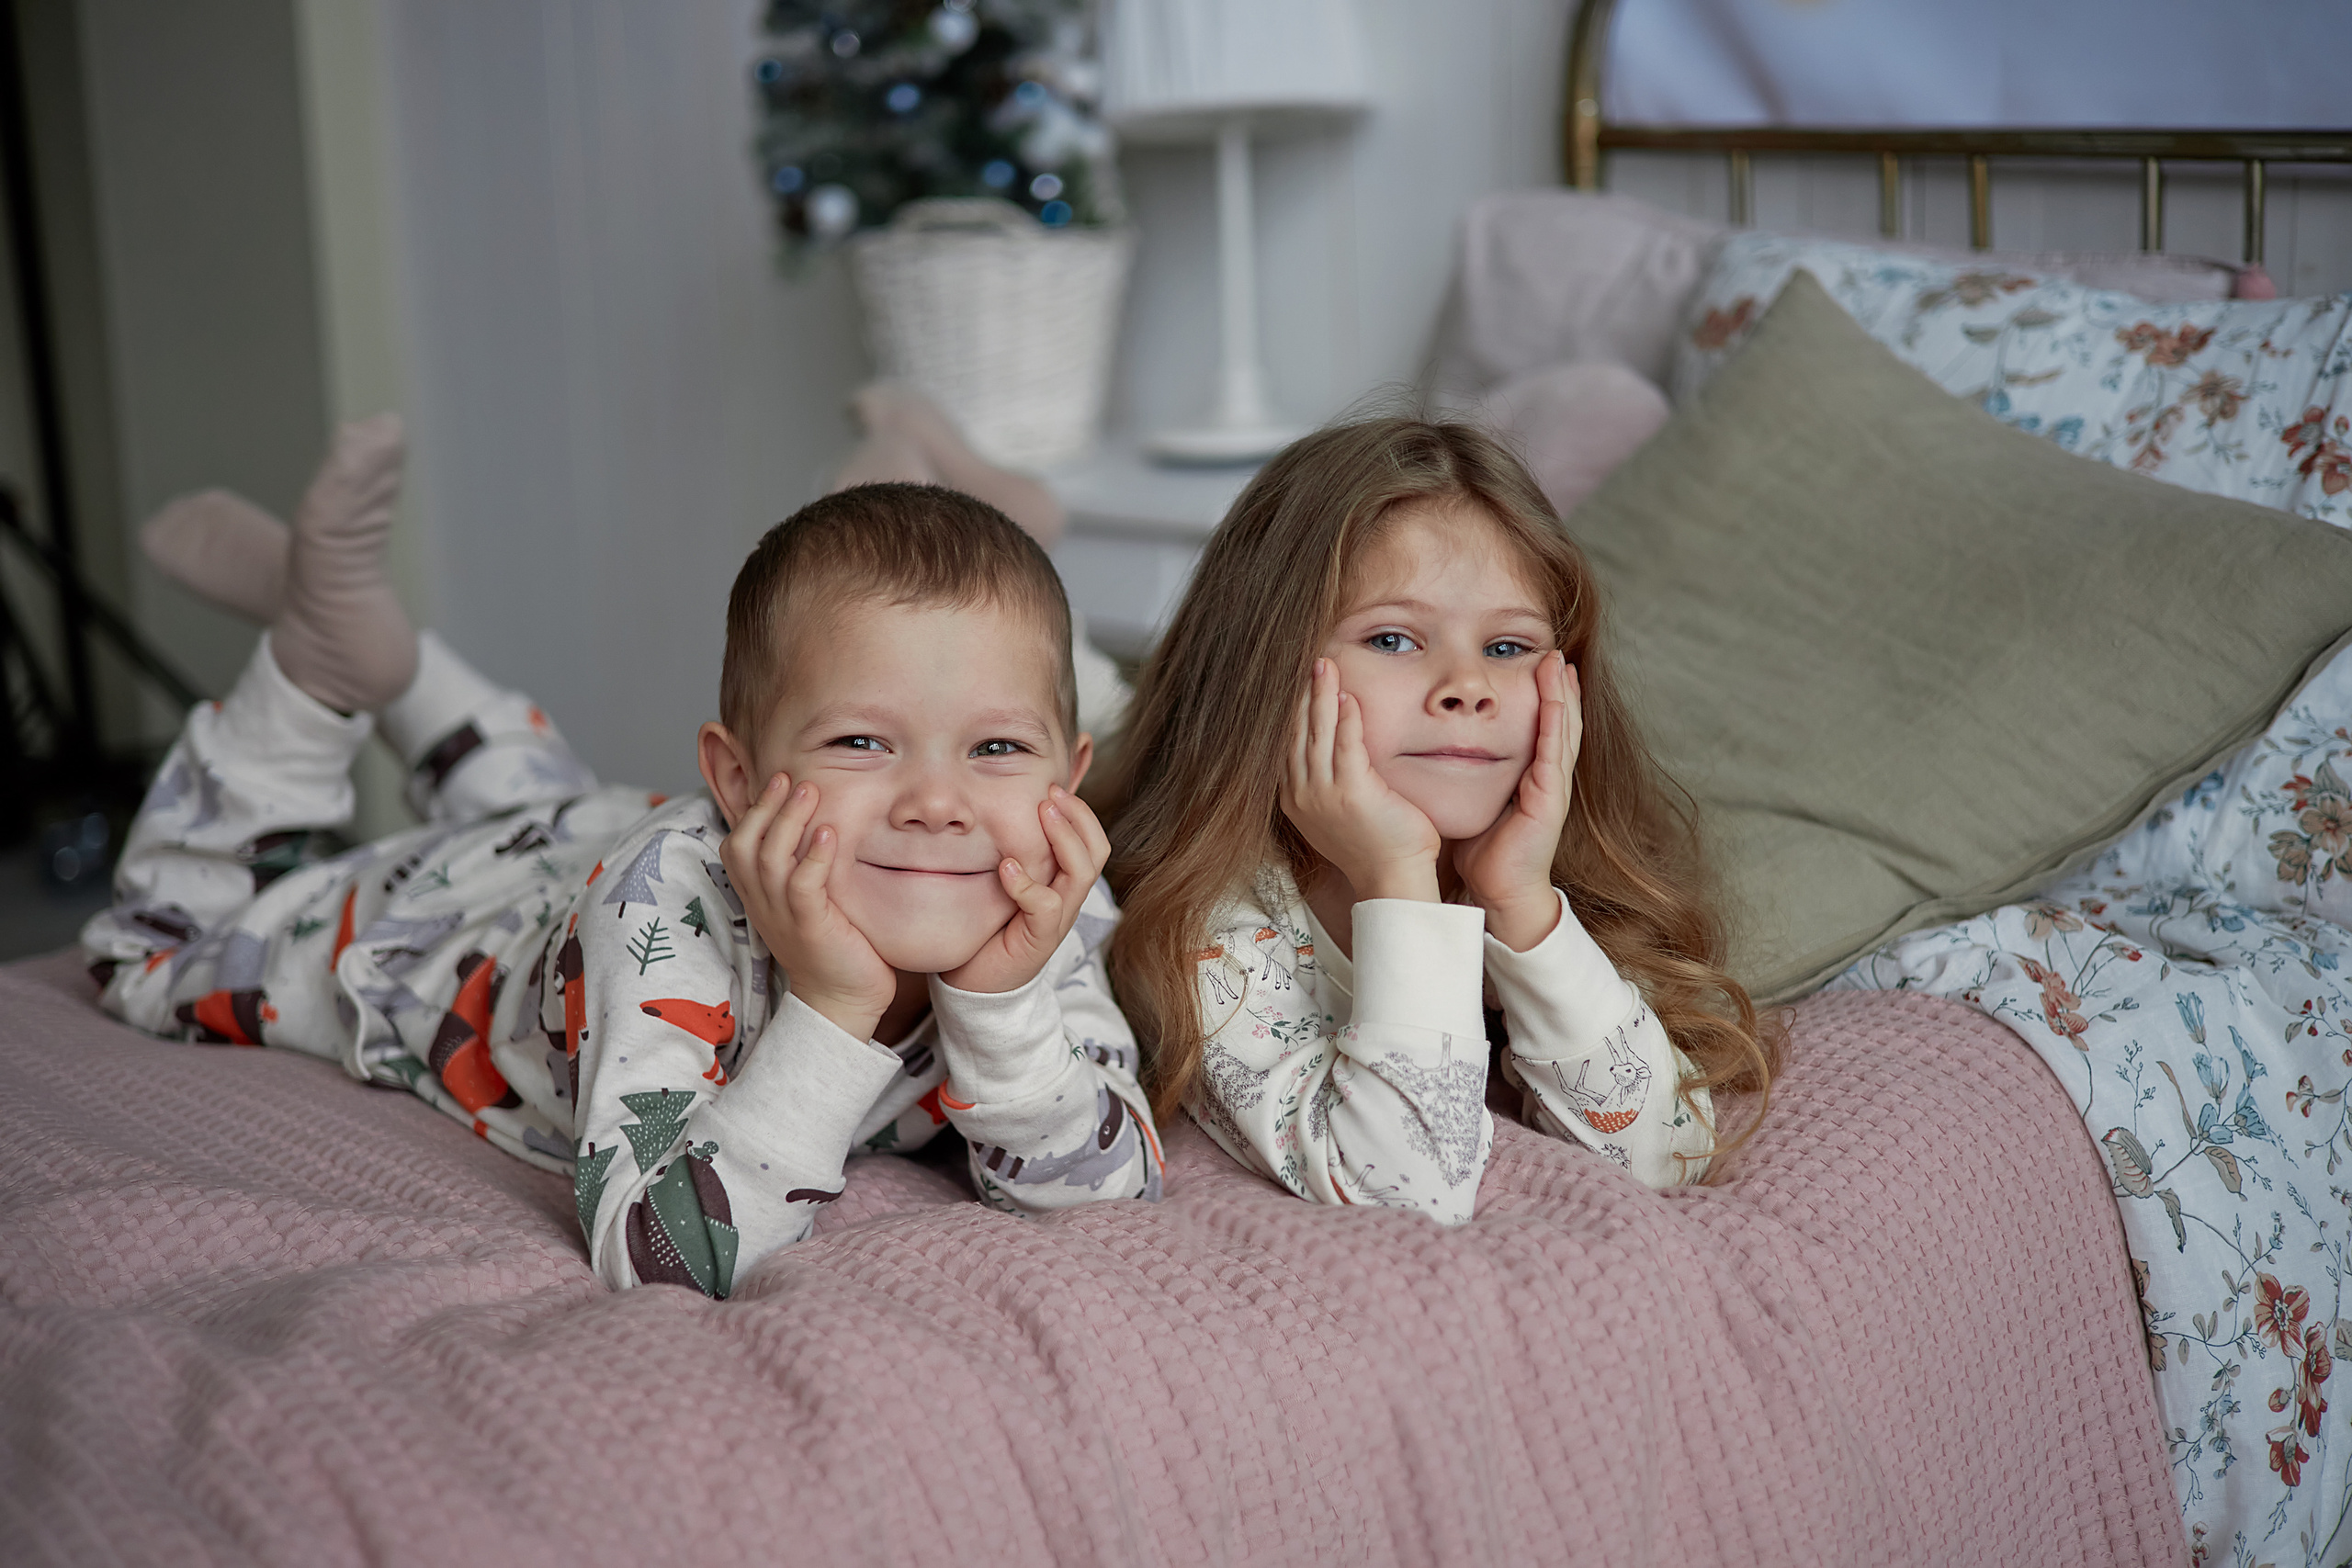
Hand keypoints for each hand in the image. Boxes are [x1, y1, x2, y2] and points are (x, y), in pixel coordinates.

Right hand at [719, 773, 895, 1039]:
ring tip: (809, 790)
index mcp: (759, 896)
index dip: (752, 811)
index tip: (778, 780)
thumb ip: (805, 866)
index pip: (736, 845)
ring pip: (770, 860)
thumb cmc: (833, 944)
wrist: (844, 1000)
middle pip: (745, 845)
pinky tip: (829, 833)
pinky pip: (802, 887)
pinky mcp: (809, 928)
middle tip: (790, 776)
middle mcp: (763, 904)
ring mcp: (783, 917)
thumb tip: (822, 822)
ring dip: (788, 821)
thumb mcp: (810, 900)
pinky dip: (814, 857)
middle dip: (765, 806)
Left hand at [943, 785, 1110, 993]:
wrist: (973, 985)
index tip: (1053, 786)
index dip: (1079, 812)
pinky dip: (1028, 883)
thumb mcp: (998, 883)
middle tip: (1052, 792)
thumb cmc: (984, 929)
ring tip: (1042, 814)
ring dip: (1064, 839)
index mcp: (1062, 883)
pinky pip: (1046, 906)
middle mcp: (1066, 899)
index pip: (1091, 841)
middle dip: (1078, 817)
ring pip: (1081, 873)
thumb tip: (991, 809)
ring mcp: (1056, 920)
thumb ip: (1007, 852)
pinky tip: (1007, 866)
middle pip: (1097, 851)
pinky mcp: (1039, 941)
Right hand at [1280, 657, 1440, 902]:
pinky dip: (1346, 719)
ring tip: (1324, 666)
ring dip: (1321, 696)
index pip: (1286, 744)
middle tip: (1308, 663)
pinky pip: (1346, 746)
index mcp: (1295, 800)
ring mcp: (1324, 795)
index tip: (1295, 682)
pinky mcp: (1352, 793)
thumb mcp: (1336, 814)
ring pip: (1317, 734)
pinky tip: (1348, 696)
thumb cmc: (1375, 846)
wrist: (1392, 878)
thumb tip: (1332, 751)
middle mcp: (1302, 796)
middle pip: (1296, 734)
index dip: (1291, 711)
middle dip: (1302, 695)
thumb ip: (1327, 783)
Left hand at [1455, 652, 1580, 950]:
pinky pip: (1555, 751)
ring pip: (1562, 730)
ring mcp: (1553, 787)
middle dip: (1559, 687)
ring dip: (1562, 695)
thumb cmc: (1486, 852)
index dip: (1543, 697)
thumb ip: (1470, 778)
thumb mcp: (1478, 802)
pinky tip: (1554, 698)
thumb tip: (1441, 754)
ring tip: (1560, 663)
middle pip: (1559, 722)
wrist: (1499, 890)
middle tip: (1555, 654)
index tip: (1538, 666)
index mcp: (1532, 779)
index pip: (1542, 728)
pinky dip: (1556, 721)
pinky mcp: (1550, 797)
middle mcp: (1548, 778)